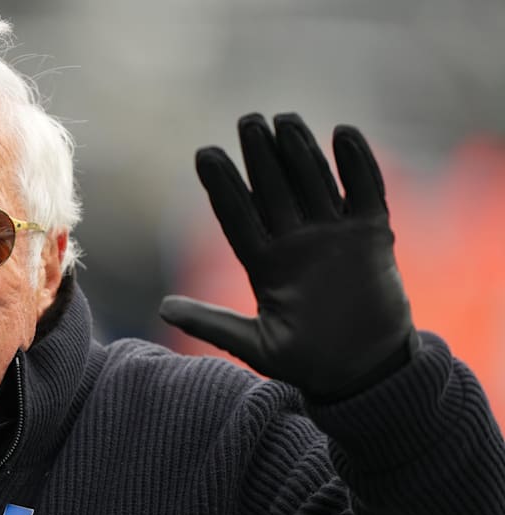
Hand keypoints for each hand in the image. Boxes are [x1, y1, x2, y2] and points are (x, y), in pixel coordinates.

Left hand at [159, 113, 417, 399]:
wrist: (365, 373)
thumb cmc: (308, 363)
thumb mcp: (256, 346)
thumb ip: (212, 324)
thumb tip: (163, 307)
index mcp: (265, 264)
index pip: (239, 216)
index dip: (224, 186)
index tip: (205, 154)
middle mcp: (296, 243)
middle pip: (275, 190)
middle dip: (261, 156)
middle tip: (247, 121)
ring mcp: (334, 236)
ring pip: (314, 182)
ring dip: (301, 151)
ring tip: (284, 120)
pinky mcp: (372, 236)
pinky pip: (365, 192)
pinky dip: (358, 164)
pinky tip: (343, 133)